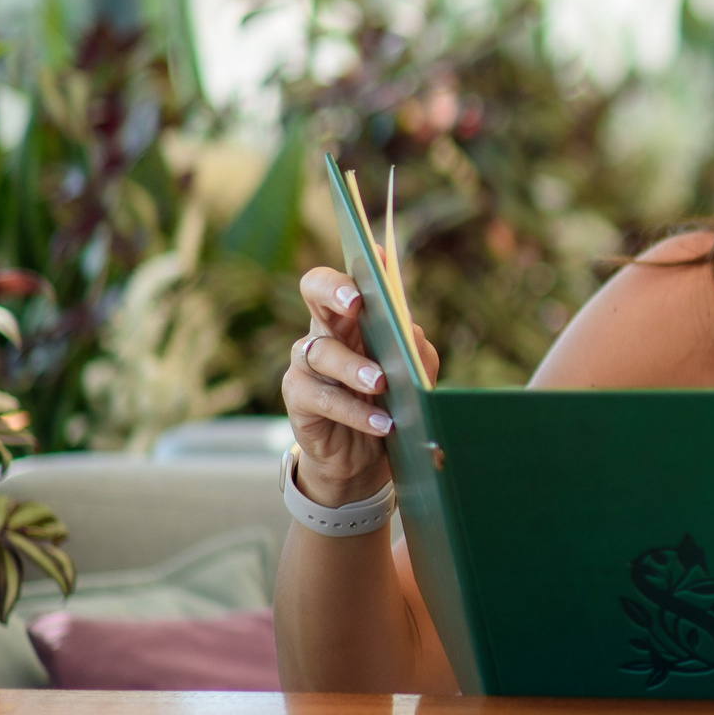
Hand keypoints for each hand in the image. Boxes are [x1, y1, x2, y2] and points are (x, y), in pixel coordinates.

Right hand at [280, 266, 438, 510]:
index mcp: (351, 317)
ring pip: (321, 351)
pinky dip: (356, 411)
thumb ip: (415, 350)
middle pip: (314, 293)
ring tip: (383, 383)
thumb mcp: (411, 373)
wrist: (365, 457)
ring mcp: (305, 364)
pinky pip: (323, 399)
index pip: (342, 279)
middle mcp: (323, 331)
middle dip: (335, 292)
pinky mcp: (298, 399)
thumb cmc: (390, 402)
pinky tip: (383, 422)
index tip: (375, 258)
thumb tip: (412, 333)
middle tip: (358, 304)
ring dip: (355, 367)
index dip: (356, 266)